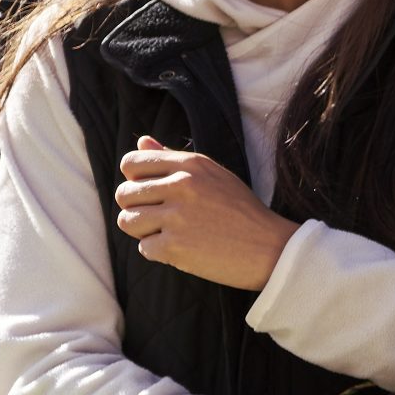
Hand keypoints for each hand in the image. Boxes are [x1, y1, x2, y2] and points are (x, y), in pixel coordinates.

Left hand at [115, 136, 299, 289]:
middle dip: (135, 208)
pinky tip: (180, 249)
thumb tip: (142, 142)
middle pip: (124, 194)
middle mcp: (180, 186)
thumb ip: (172, 158)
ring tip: (165, 233)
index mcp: (189, 165)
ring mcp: (176, 217)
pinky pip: (144, 248)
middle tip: (157, 218)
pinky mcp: (175, 247)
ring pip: (127, 221)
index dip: (133, 180)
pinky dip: (158, 252)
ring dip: (142, 231)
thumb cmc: (241, 210)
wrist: (270, 248)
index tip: (148, 193)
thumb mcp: (212, 175)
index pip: (131, 163)